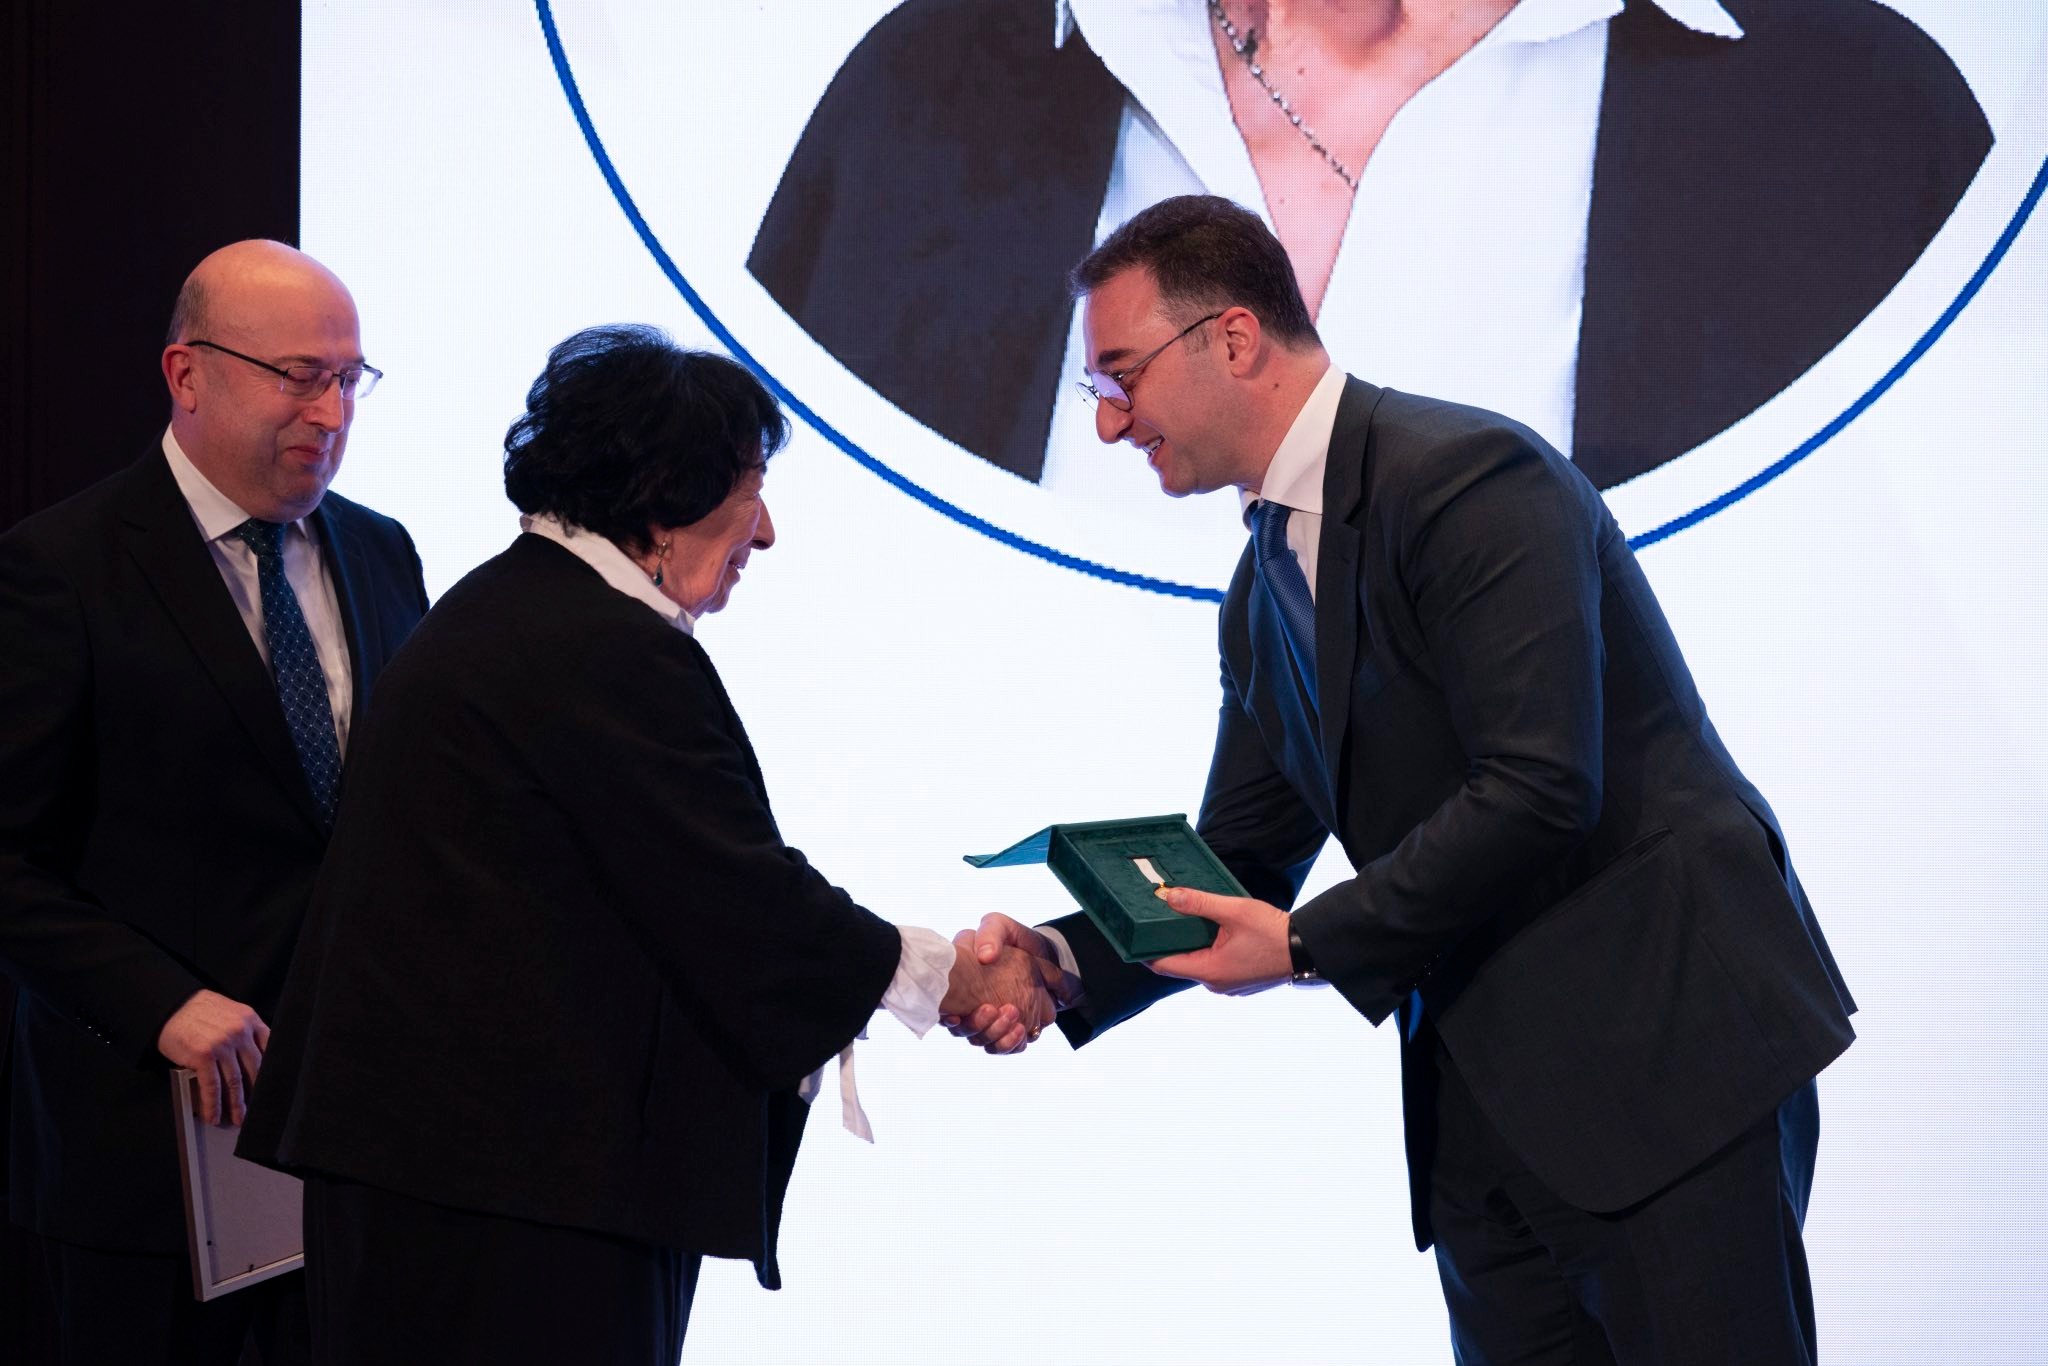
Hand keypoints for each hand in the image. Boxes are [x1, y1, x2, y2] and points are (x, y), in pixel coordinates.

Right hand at [157, 989, 268, 1126]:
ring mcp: (223, 1044)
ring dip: (236, 1105)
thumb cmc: (201, 1012)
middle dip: (256, 1094)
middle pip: (255, 1070)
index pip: (270, 1050)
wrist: (171, 1007)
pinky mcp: (204, 1056)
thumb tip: (257, 1058)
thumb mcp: (232, 1013)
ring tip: (238, 1119)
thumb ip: (246, 1030)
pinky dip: (213, 1104)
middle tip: (256, 1110)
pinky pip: (212, 1086)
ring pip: (235, 1082)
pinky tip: (213, 1116)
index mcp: (251, 1020)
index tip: (272, 1089)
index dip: (271, 1073)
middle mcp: (240, 1032)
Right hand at [938, 938, 1063, 1054]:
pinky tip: (1020, 1030)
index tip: (955, 1016)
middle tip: (992, 1008)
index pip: (943, 1006)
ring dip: (995, 1034)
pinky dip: (1010, 1044)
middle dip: (976, 1025)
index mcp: (960, 982)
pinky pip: (1003, 1047)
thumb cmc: (1015, 940)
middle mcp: (968, 1005)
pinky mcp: (1006, 1031)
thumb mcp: (1000, 926)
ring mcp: (988, 1021)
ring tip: (1013, 1015)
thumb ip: (991, 934)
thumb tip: (984, 956)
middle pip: (962, 1030)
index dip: (946, 1016)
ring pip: (981, 1042)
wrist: (1047, 957)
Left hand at [1146, 886, 1291, 994]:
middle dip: (1170, 941)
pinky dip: (1208, 950)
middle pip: (1180, 963)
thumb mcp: (1235, 911)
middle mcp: (1215, 984)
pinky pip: (1214, 966)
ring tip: (1185, 919)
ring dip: (1192, 944)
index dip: (1145, 950)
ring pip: (1198, 964)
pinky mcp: (1239, 982)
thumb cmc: (1273, 931)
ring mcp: (1228, 986)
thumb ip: (1200, 903)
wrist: (1308, 949)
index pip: (1163, 965)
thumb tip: (1169, 896)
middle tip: (1160, 917)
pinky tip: (1212, 930)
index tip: (1133, 934)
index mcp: (1209, 971)